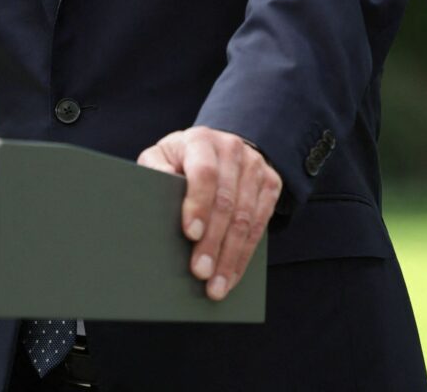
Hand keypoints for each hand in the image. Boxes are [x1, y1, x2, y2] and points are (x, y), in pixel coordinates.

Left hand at [137, 126, 281, 300]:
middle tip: (200, 273)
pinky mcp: (271, 183)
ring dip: (231, 257)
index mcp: (201, 141)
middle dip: (214, 242)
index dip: (198, 204)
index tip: (190, 234)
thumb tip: (155, 187)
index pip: (204, 173)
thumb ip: (155, 168)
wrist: (220, 147)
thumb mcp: (162, 155)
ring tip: (216, 286)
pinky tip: (233, 275)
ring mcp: (255, 166)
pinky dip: (245, 255)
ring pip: (246, 219)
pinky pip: (260, 225)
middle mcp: (232, 150)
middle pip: (227, 202)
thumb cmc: (181, 159)